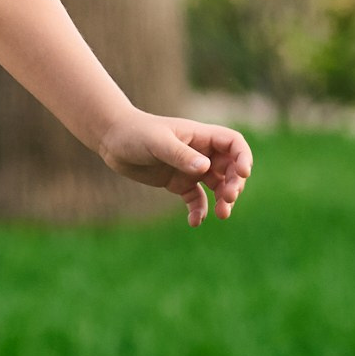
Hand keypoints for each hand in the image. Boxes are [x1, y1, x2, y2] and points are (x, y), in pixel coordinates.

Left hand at [99, 110, 252, 227]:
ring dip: (223, 200)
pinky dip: (199, 210)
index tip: (243, 173)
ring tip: (222, 214)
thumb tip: (206, 168)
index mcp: (200, 136)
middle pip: (231, 168)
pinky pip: (197, 199)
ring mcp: (190, 168)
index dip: (243, 157)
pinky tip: (194, 222)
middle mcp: (200, 152)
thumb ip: (180, 155)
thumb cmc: (135, 133)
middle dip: (235, 183)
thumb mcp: (157, 143)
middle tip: (228, 198)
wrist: (111, 139)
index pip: (233, 143)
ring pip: (218, 186)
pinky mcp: (179, 183)